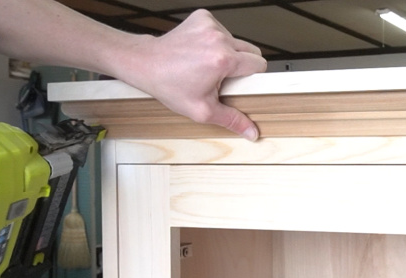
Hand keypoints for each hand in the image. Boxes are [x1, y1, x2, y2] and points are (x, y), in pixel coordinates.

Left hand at [109, 10, 267, 139]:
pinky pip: (222, 30)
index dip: (251, 77)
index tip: (237, 83)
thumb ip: (231, 120)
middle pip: (251, 50)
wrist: (146, 64)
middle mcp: (219, 38)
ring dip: (228, 53)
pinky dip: (215, 41)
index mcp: (223, 59)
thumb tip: (252, 132)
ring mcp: (210, 24)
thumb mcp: (202, 110)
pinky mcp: (203, 17)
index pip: (258, 64)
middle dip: (241, 65)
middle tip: (222, 77)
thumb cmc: (170, 86)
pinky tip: (200, 51)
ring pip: (236, 41)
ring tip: (207, 64)